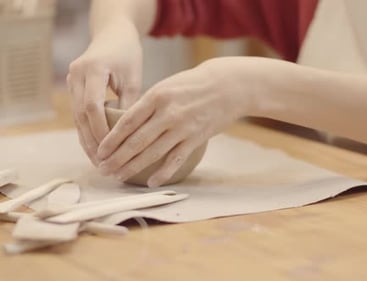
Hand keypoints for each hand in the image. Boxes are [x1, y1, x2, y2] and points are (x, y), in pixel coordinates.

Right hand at [66, 19, 142, 164]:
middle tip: (104, 165)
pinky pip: (79, 115)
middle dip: (92, 142)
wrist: (112, 33)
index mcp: (93, 69)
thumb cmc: (128, 53)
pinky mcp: (73, 88)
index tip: (111, 150)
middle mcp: (77, 75)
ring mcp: (71, 81)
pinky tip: (95, 150)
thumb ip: (131, 102)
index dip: (101, 130)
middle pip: (81, 115)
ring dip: (88, 141)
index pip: (92, 106)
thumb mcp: (134, 76)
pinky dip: (87, 132)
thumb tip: (132, 135)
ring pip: (77, 118)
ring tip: (100, 163)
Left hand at [96, 57, 261, 186]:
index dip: (111, 140)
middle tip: (103, 169)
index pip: (127, 122)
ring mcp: (182, 128)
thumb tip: (128, 124)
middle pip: (136, 141)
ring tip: (118, 176)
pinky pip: (176, 159)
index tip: (99, 152)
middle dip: (116, 158)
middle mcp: (167, 113)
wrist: (229, 86)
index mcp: (157, 96)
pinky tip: (151, 182)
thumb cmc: (195, 84)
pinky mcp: (196, 138)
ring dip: (133, 167)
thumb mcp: (168, 85)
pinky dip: (163, 172)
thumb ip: (149, 104)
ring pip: (152, 153)